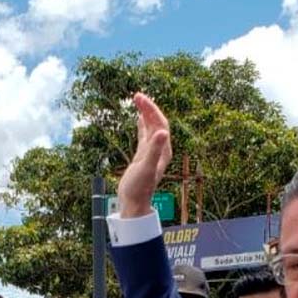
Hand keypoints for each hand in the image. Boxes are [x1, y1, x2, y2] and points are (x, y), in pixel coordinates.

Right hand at [116, 92, 172, 218]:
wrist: (133, 202)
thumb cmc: (140, 187)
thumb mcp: (146, 167)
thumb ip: (154, 149)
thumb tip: (162, 132)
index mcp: (164, 150)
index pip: (160, 123)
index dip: (151, 109)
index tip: (140, 98)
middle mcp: (160, 149)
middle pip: (156, 122)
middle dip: (147, 108)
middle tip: (136, 95)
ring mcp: (152, 152)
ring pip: (150, 127)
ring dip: (144, 113)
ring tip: (136, 100)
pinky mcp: (143, 156)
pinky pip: (144, 135)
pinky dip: (142, 125)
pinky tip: (138, 118)